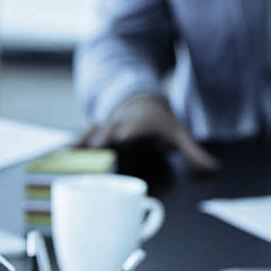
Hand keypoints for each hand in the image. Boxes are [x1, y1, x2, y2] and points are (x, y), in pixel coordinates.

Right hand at [78, 94, 217, 171]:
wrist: (140, 102)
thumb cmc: (158, 123)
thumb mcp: (179, 135)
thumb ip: (193, 153)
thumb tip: (213, 169)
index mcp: (139, 125)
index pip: (130, 130)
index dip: (123, 135)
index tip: (117, 141)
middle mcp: (119, 124)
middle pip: (105, 133)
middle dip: (97, 142)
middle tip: (88, 154)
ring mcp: (105, 128)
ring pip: (88, 133)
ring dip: (79, 145)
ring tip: (65, 156)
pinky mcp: (94, 133)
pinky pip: (80, 138)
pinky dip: (69, 146)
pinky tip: (57, 156)